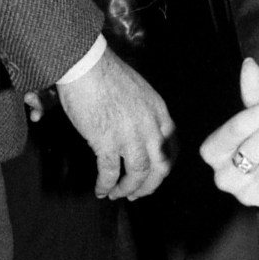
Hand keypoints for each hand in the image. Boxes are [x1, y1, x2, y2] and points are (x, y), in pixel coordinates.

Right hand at [57, 44, 173, 198]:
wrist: (86, 65)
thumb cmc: (105, 72)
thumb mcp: (137, 91)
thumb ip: (142, 113)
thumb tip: (133, 129)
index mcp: (159, 112)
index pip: (172, 147)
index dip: (164, 166)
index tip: (155, 175)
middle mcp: (150, 127)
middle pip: (159, 167)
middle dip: (149, 186)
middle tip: (136, 194)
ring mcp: (130, 136)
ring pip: (137, 174)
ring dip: (127, 189)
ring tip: (116, 194)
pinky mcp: (107, 142)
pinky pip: (110, 172)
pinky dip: (106, 185)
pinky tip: (100, 190)